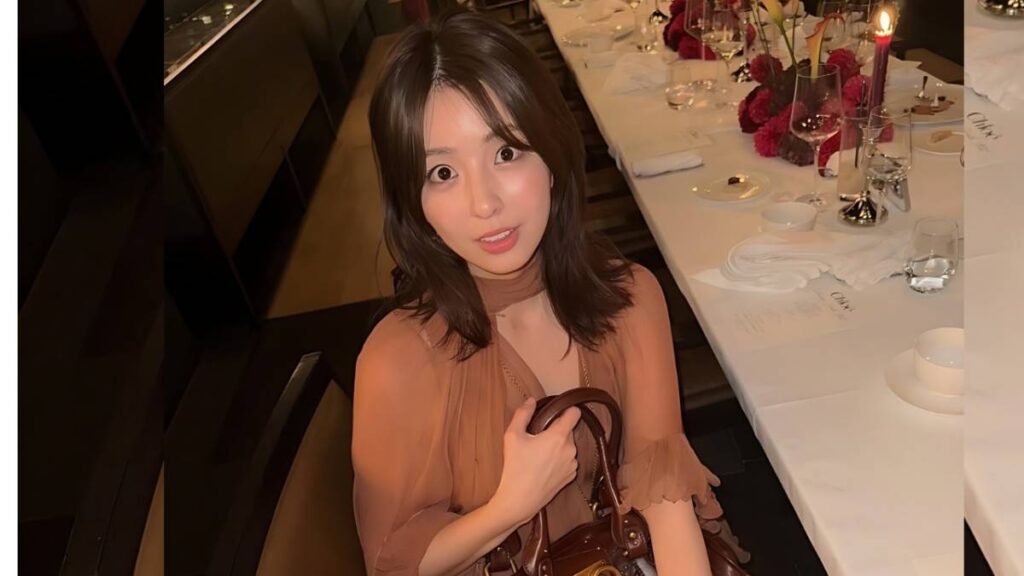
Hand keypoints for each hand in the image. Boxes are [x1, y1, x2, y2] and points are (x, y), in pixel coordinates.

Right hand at [491, 397, 581, 525]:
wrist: (520, 500)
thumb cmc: (515, 467)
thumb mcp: (512, 436)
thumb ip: (523, 414)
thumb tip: (532, 400)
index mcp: (559, 436)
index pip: (575, 413)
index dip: (566, 409)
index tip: (555, 412)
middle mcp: (571, 449)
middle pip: (568, 430)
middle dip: (556, 430)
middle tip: (537, 437)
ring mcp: (572, 464)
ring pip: (568, 446)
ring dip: (558, 446)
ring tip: (539, 454)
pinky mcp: (570, 477)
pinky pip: (568, 460)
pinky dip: (559, 459)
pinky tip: (544, 466)